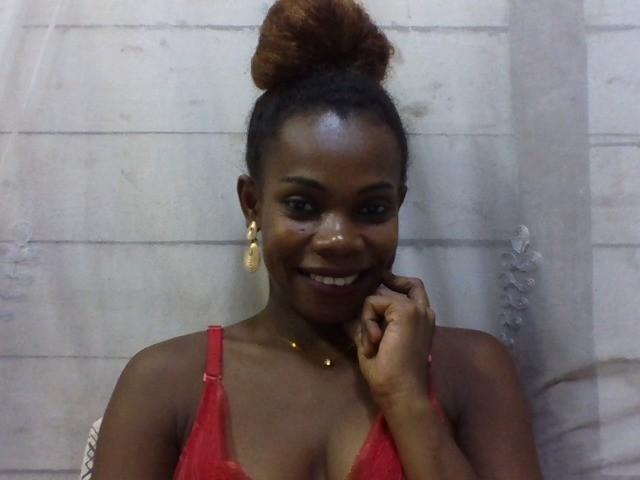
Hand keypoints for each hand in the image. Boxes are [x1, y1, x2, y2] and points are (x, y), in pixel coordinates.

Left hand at [355, 270, 435, 407]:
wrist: (401, 391)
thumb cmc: (389, 375)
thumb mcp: (376, 342)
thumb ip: (369, 323)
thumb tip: (348, 311)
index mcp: (422, 321)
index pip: (412, 288)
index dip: (395, 282)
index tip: (379, 281)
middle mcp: (424, 312)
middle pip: (406, 283)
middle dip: (383, 291)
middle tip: (373, 320)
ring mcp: (417, 309)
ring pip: (380, 296)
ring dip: (368, 319)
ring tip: (373, 343)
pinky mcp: (406, 310)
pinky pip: (373, 302)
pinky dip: (367, 321)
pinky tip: (374, 341)